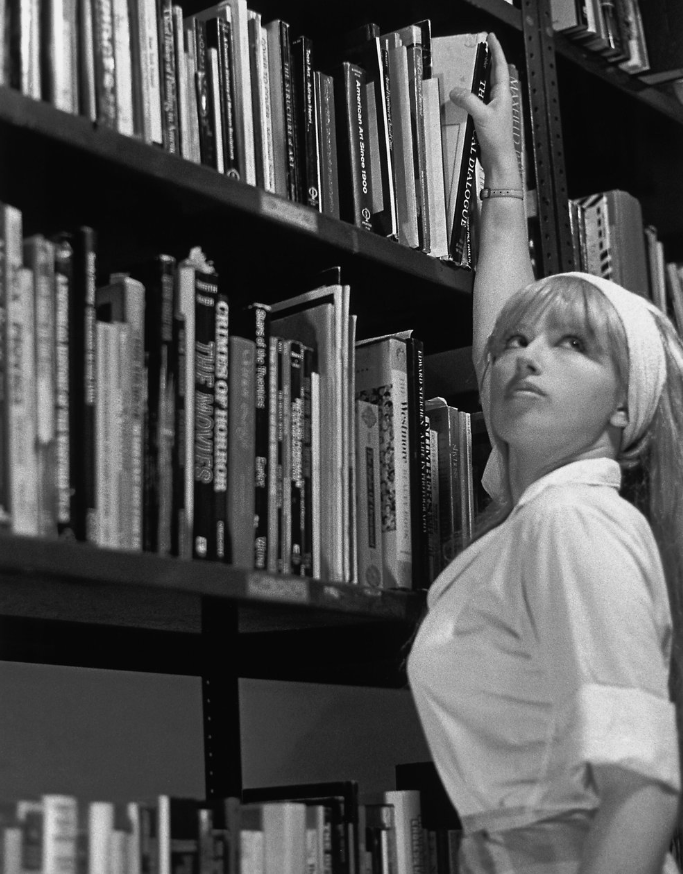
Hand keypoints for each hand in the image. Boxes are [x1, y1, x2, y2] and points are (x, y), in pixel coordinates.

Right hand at [449, 33, 518, 182]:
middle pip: (493, 75)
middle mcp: (499, 100)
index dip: (496, 50)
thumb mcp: (482, 116)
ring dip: (478, 79)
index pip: (500, 66)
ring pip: (484, 88)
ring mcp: (493, 110)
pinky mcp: (485, 119)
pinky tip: (463, 98)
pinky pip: (477, 102)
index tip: (491, 38)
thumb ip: (469, 101)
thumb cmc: (498, 140)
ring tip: (470, 70)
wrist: (499, 160)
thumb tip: (456, 91)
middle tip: (481, 50)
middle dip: (487, 61)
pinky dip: (470, 96)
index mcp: (503, 95)